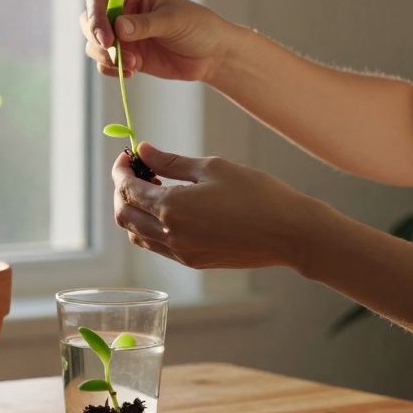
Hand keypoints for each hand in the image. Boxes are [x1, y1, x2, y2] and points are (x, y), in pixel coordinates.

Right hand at [79, 0, 237, 83]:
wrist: (211, 54)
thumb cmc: (198, 26)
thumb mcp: (173, 21)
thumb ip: (145, 24)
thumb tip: (118, 27)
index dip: (95, 16)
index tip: (106, 38)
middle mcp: (122, 9)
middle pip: (89, 20)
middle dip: (98, 39)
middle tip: (115, 53)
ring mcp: (121, 33)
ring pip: (93, 43)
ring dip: (106, 57)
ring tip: (132, 65)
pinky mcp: (125, 54)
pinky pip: (104, 62)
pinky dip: (111, 69)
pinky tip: (132, 71)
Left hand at [110, 143, 326, 269]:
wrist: (290, 234)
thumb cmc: (256, 194)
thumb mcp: (212, 168)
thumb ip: (170, 161)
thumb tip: (143, 150)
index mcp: (172, 208)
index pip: (128, 190)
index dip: (121, 171)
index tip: (127, 157)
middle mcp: (170, 234)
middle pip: (124, 216)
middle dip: (122, 192)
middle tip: (136, 171)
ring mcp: (181, 252)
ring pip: (136, 235)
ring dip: (134, 212)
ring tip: (154, 189)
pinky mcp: (193, 261)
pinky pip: (157, 246)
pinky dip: (150, 227)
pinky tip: (169, 209)